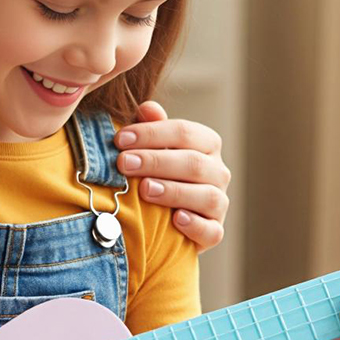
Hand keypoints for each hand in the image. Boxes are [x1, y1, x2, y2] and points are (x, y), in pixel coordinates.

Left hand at [116, 102, 230, 251]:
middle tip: (124, 163)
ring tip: (145, 189)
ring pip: (206, 196)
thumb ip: (151, 128)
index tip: (120, 139)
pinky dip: (195, 225)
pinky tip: (176, 220)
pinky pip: (212, 230)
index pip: (184, 132)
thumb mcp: (152, 147)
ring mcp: (219, 203)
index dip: (152, 133)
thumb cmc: (157, 172)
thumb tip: (148, 108)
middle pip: (194, 163)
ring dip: (174, 192)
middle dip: (156, 161)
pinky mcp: (215, 231)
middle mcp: (218, 172)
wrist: (165, 219)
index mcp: (206, 144)